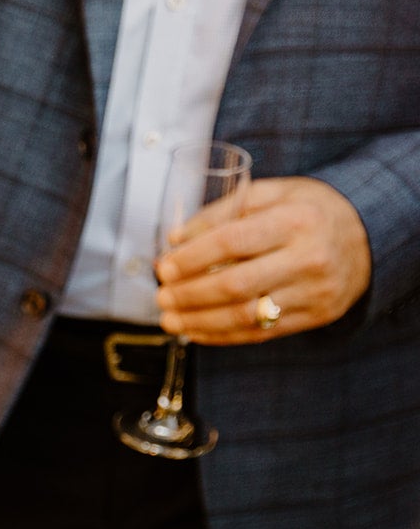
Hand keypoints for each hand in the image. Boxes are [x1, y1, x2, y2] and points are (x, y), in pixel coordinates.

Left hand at [154, 176, 371, 344]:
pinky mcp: (316, 316)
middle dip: (189, 294)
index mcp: (296, 221)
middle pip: (235, 284)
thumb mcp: (272, 193)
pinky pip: (261, 333)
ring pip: (246, 315)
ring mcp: (315, 292)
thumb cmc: (308, 211)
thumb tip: (176, 238)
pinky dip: (222, 335)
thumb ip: (223, 210)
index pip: (232, 242)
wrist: (367, 236)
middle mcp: (309, 258)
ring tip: (168, 319)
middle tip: (161, 296)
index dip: (192, 258)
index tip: (165, 267)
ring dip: (199, 321)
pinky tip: (195, 331)